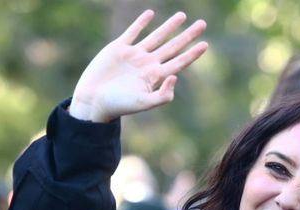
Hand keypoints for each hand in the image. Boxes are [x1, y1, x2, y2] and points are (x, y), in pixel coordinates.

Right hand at [70, 10, 207, 121]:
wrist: (94, 100)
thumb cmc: (119, 105)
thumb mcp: (144, 104)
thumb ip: (163, 95)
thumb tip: (175, 76)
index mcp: (155, 77)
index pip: (179, 62)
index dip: (192, 54)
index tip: (205, 44)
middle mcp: (147, 64)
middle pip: (173, 47)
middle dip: (187, 36)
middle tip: (202, 24)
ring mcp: (134, 55)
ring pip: (156, 37)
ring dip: (170, 26)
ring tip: (183, 15)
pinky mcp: (119, 48)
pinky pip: (133, 32)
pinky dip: (141, 23)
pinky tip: (150, 14)